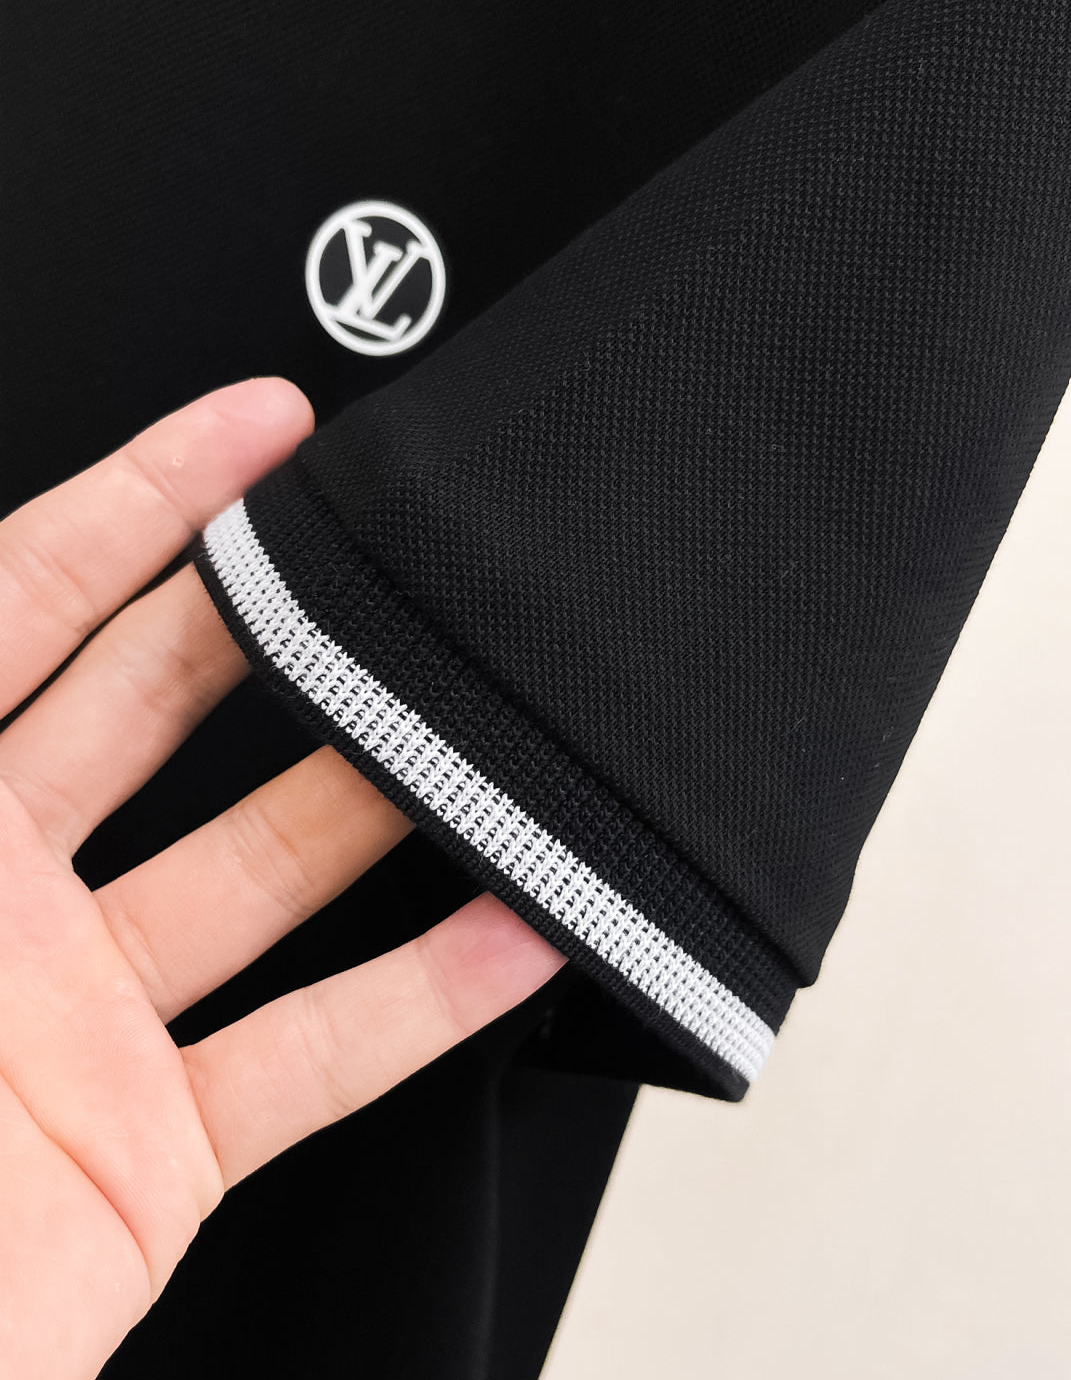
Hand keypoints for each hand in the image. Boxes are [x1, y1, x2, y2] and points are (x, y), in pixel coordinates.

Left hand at [0, 380, 564, 1378]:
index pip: (19, 604)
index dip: (140, 502)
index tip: (254, 434)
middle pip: (162, 707)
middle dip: (281, 618)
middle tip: (387, 562)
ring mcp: (82, 1025)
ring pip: (268, 871)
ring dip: (384, 807)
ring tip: (483, 742)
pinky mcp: (153, 1151)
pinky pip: (311, 1058)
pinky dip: (421, 1003)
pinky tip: (508, 940)